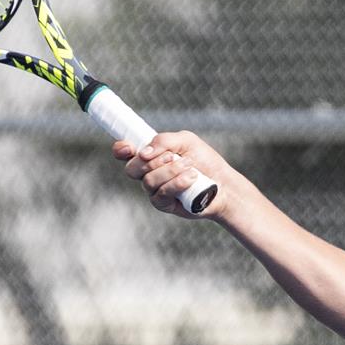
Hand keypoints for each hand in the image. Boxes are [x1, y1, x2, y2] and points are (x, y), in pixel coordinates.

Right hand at [111, 130, 234, 219]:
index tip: (128, 148)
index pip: (126, 153)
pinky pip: (161, 193)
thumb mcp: (186, 141)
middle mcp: (149, 173)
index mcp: (151, 155)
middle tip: (173, 157)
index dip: (121, 150)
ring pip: (148, 180)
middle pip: (132, 169)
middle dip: (152, 161)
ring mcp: (155, 190)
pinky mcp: (163, 204)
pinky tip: (191, 178)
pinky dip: (176, 183)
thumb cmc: (205, 161)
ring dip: (170, 171)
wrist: (223, 184)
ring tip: (189, 167)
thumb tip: (143, 152)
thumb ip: (163, 141)